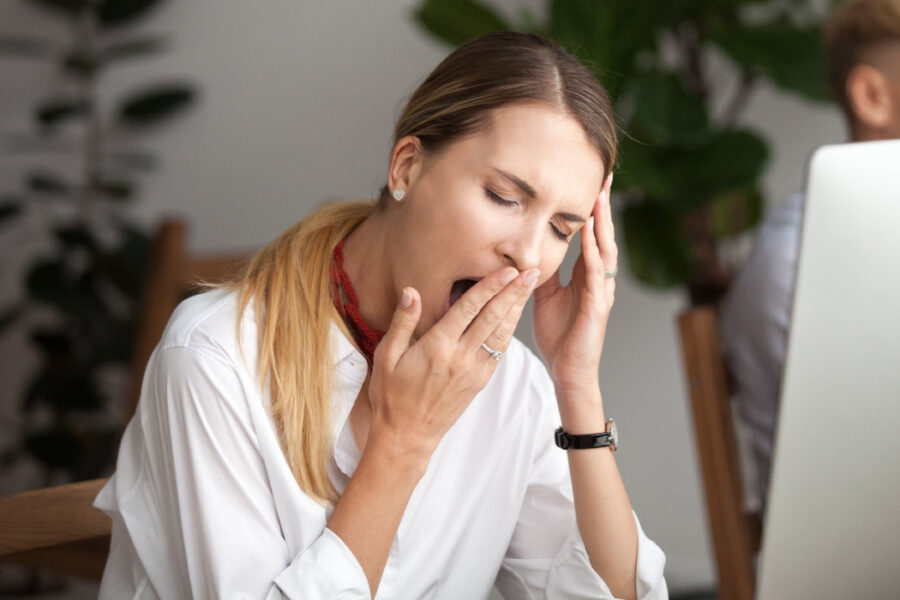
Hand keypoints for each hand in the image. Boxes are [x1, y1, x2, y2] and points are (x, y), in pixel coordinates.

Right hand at [367, 266, 538, 462]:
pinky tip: (515, 316)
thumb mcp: (386, 356)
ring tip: (530, 287)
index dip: (490, 286)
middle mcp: (460, 357)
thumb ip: (403, 322)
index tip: (507, 269)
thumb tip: (412, 291)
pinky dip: (509, 330)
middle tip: (531, 271)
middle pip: (493, 317)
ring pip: (501, 333)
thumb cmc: (391, 395)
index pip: (470, 308)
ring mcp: (473, 371)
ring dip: (517, 308)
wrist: (407, 435)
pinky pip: (498, 351)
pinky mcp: (479, 382)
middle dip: (513, 292)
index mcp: (437, 346)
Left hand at [533, 174, 615, 396]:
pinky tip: (591, 236)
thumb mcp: (543, 295)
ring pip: (605, 250)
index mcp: (585, 275)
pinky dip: (594, 253)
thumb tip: (526, 249)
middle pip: (603, 234)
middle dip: (603, 205)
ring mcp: (601, 291)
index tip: (591, 180)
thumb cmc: (559, 336)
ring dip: (602, 223)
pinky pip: (596, 275)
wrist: (567, 371)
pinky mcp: (598, 306)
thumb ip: (540, 271)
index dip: (591, 209)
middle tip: (605, 175)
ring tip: (600, 196)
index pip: (591, 235)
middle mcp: (598, 279)